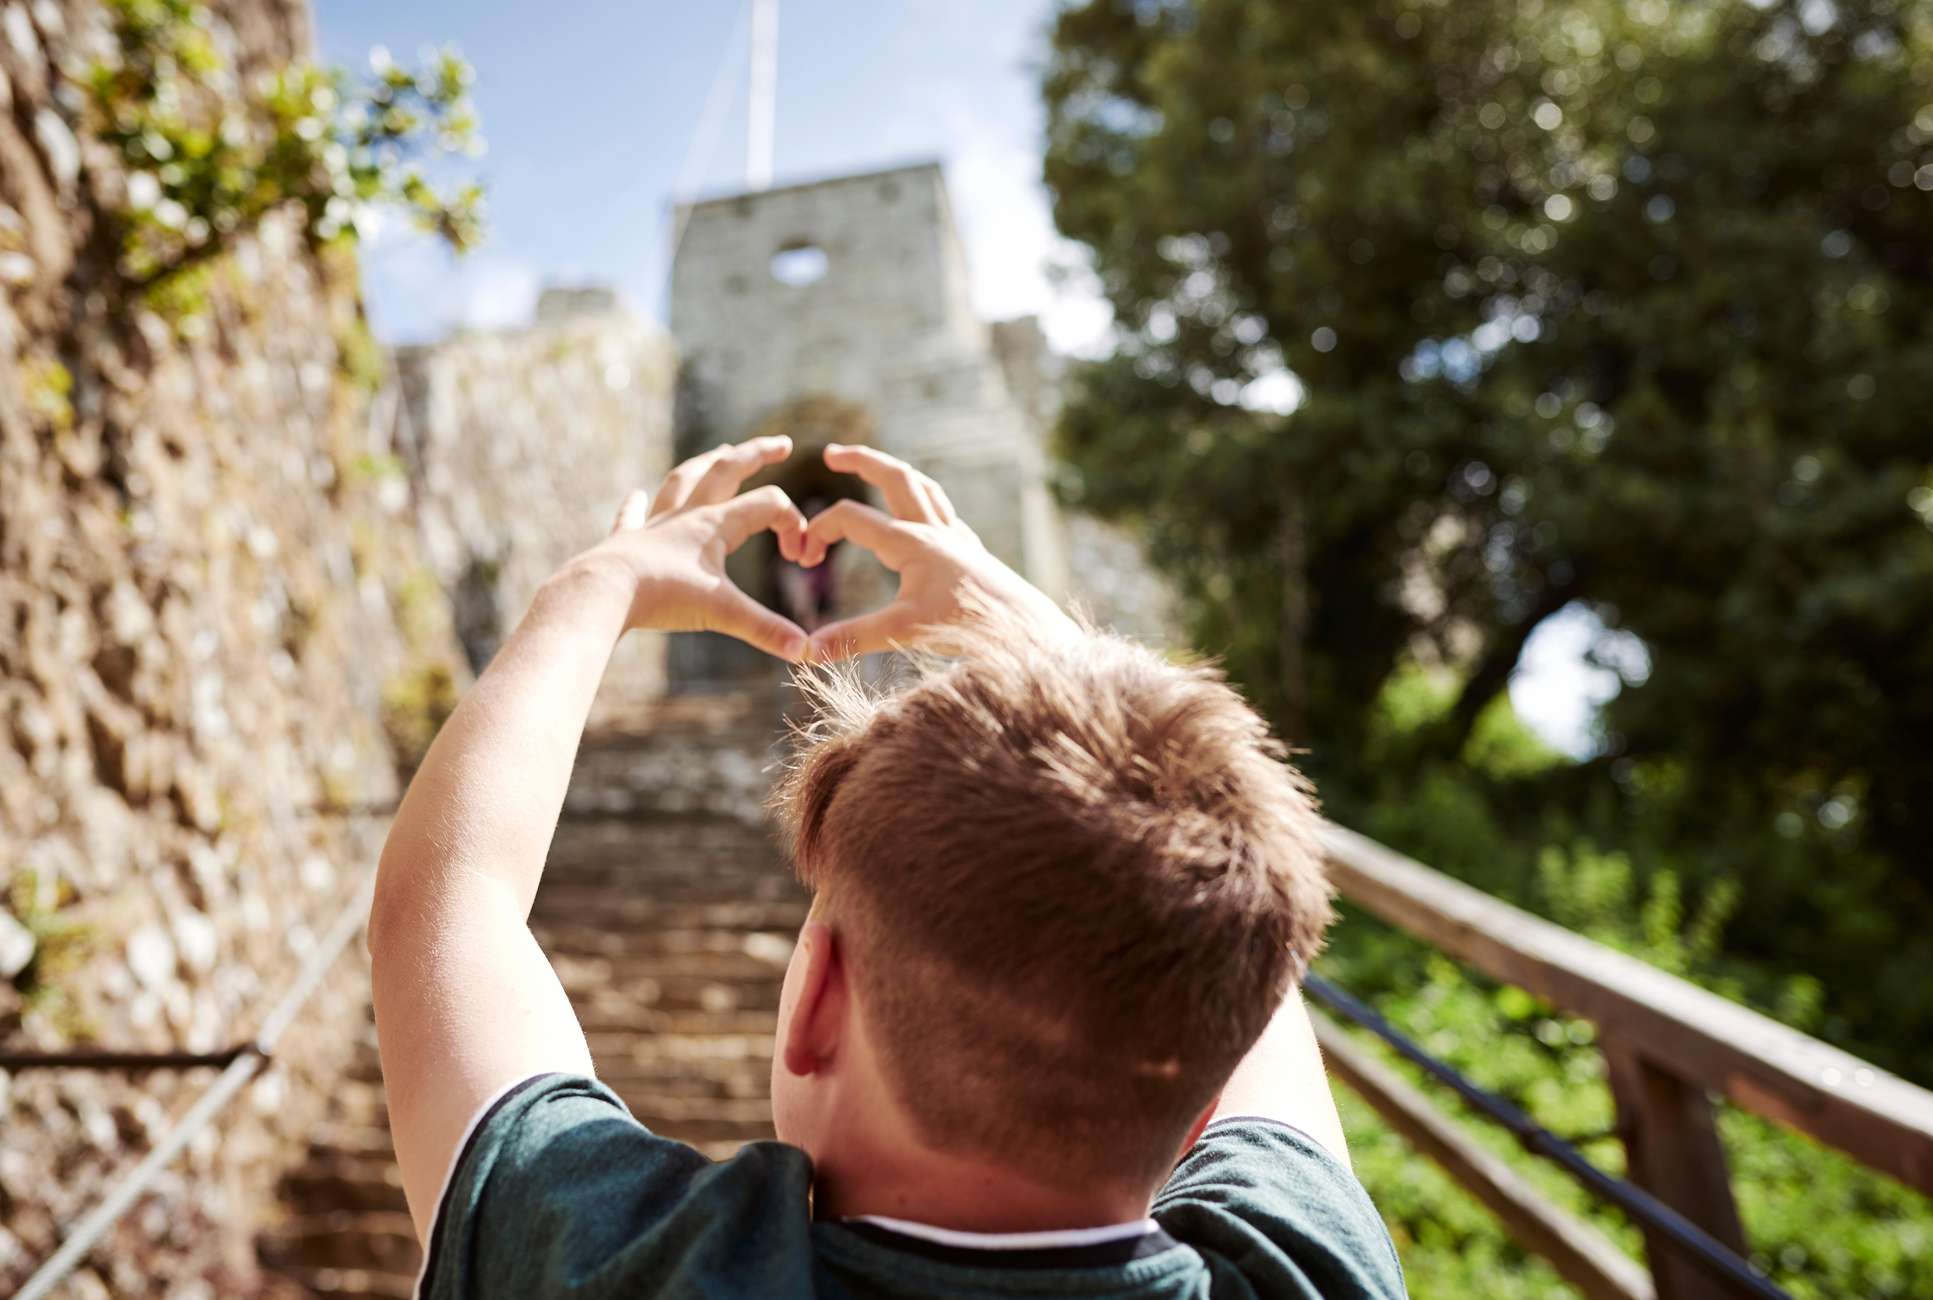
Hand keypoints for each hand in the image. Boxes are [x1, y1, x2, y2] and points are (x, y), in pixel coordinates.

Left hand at [570, 436, 811, 661]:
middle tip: (782, 444)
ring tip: (721, 451)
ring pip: (685, 480)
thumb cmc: (663, 596)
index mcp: (715, 524)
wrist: (603, 591)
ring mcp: (654, 524)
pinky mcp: (626, 541)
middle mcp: (686, 514)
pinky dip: (636, 505)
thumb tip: (806, 652)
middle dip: (757, 455)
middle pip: (727, 470)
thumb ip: (766, 630)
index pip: (767, 506)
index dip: (793, 525)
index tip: (800, 557)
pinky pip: (633, 515)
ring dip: (706, 464)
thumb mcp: (723, 613)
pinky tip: (636, 495)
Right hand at [801, 444, 1073, 659]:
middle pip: (894, 476)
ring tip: (874, 468)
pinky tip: (923, 513)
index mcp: (910, 542)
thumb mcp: (903, 632)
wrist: (1024, 629)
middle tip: (831, 453)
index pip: (851, 519)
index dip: (819, 531)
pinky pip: (944, 511)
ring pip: (923, 487)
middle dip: (861, 460)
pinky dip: (925, 501)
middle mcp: (934, 530)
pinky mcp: (971, 550)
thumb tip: (806, 652)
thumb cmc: (966, 627)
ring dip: (895, 472)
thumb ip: (853, 638)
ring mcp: (956, 537)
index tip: (804, 558)